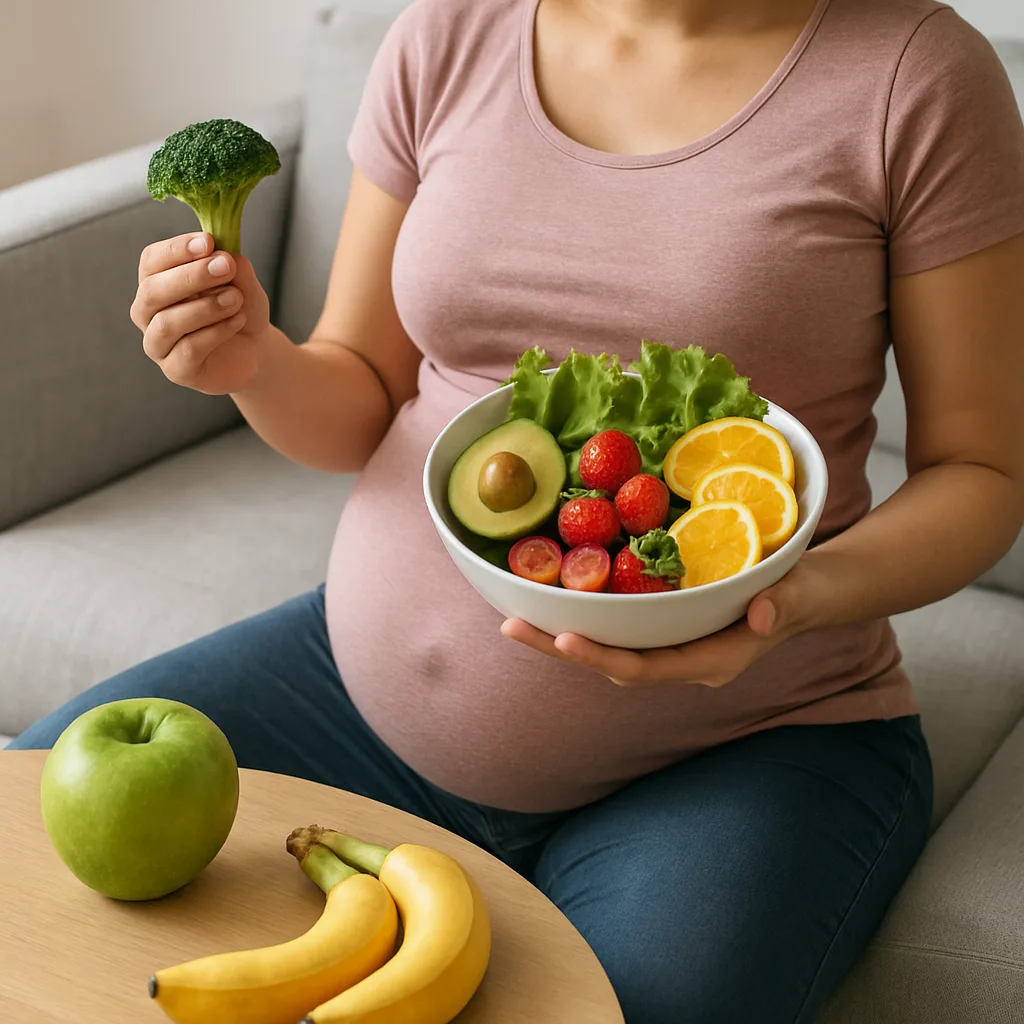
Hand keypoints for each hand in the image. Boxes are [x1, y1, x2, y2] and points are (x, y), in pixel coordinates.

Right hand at [130, 232, 272, 394]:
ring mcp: (158, 343)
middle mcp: (148, 312)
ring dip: (206, 307)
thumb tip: (225, 255)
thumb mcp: (243, 283)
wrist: (255, 349)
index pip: (152, 260)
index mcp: (156, 281)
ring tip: (236, 298)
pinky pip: (188, 349)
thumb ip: (234, 266)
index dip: (177, 249)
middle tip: (226, 267)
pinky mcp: (176, 370)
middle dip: (191, 276)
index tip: (208, 242)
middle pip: (152, 291)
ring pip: (167, 322)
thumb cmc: (238, 308)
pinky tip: (237, 321)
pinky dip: (216, 332)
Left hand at [501, 563, 816, 687]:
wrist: (809, 594)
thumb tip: (761, 615)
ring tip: (515, 615)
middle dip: (561, 648)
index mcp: (710, 661)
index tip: (563, 640)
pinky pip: (619, 630)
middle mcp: (683, 661)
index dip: (603, 658)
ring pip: (609, 649)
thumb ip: (782, 605)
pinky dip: (586, 617)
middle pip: (612, 664)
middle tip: (509, 626)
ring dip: (563, 635)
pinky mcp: (667, 627)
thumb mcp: (799, 593)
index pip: (646, 668)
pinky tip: (556, 596)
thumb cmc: (805, 593)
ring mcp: (673, 646)